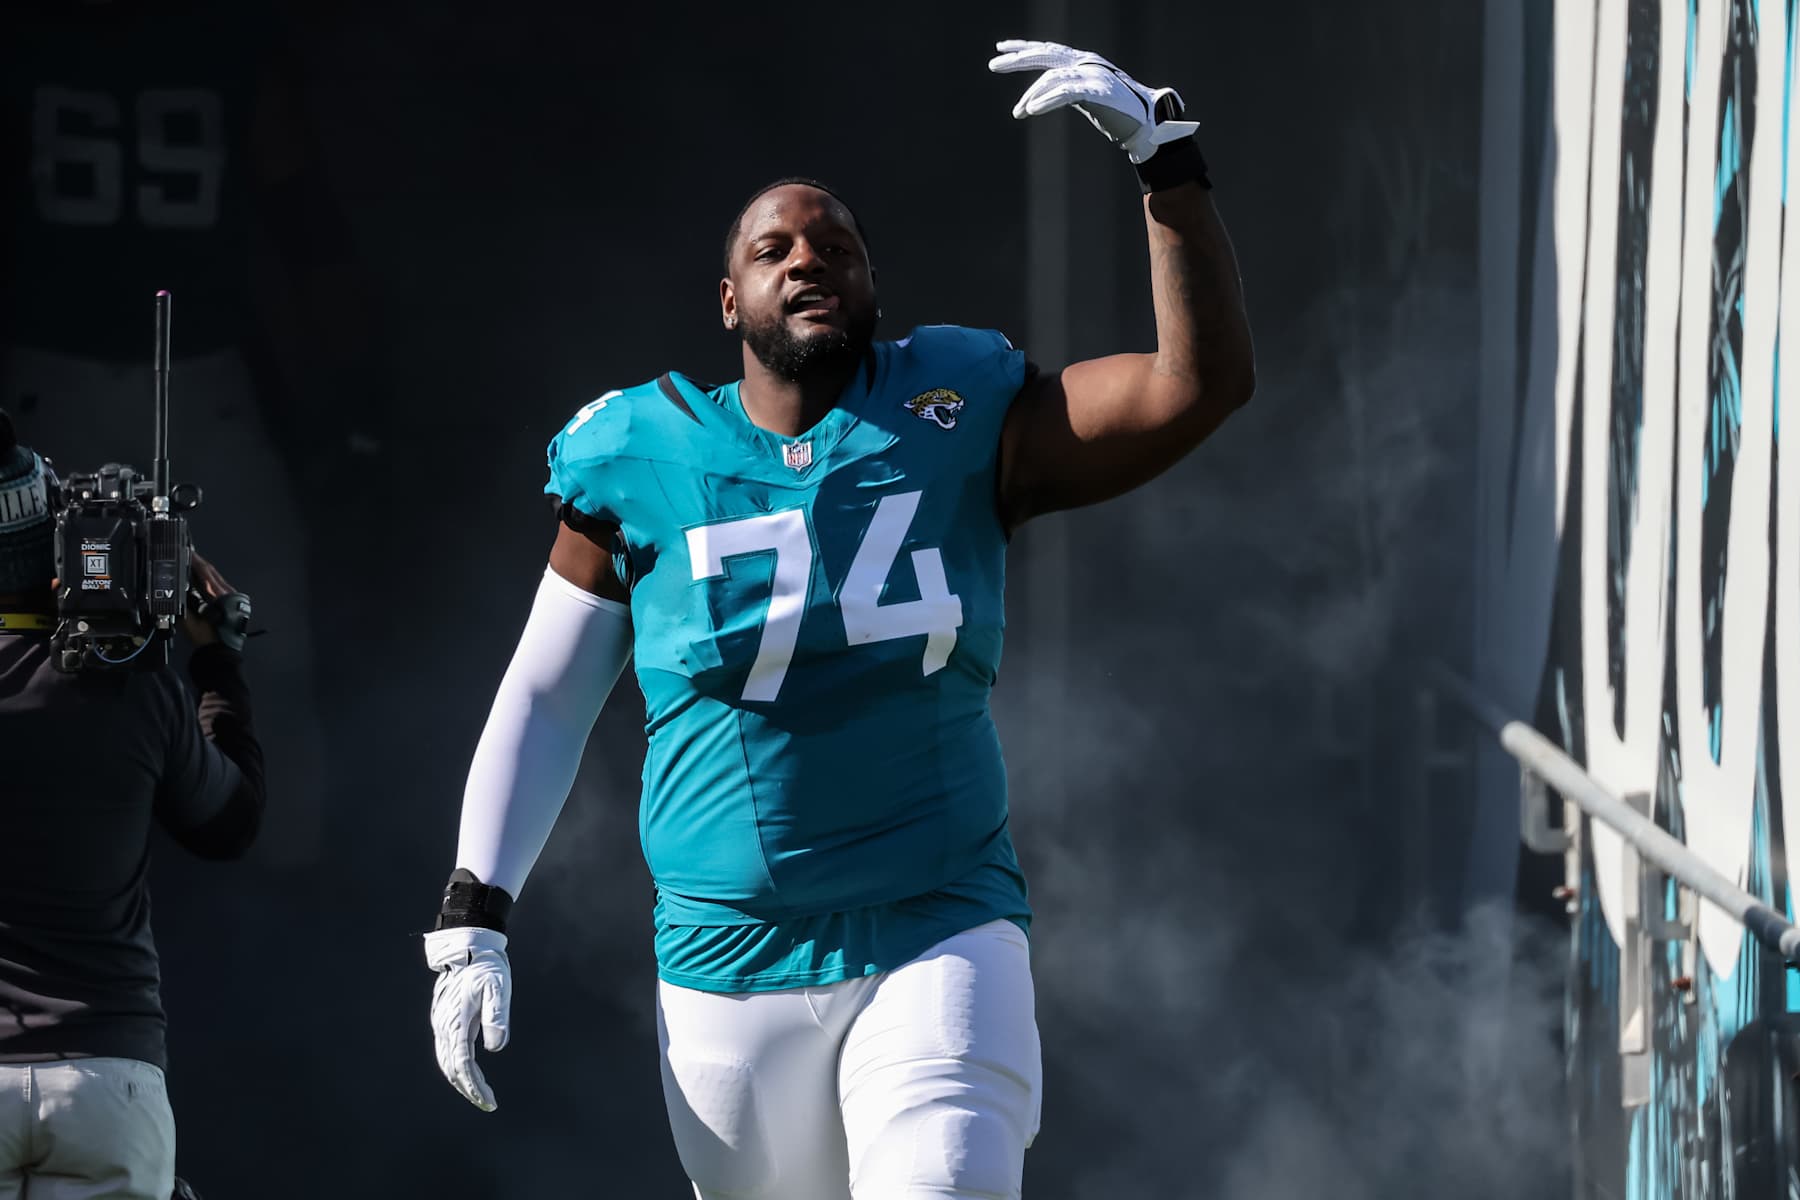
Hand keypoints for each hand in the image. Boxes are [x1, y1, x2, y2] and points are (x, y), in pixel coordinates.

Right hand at [180, 549, 234, 645]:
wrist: (220, 654)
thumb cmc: (206, 638)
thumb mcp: (189, 621)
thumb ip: (181, 603)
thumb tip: (173, 589)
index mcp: (221, 595)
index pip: (206, 572)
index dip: (195, 561)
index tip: (185, 551)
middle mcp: (229, 593)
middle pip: (212, 573)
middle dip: (198, 563)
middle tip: (184, 553)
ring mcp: (233, 598)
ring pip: (215, 580)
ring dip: (202, 572)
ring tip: (188, 564)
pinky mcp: (232, 603)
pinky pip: (217, 588)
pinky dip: (206, 582)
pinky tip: (197, 580)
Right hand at [424, 926, 511, 1110]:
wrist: (467, 947)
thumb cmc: (486, 966)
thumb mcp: (498, 987)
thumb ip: (496, 1016)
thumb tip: (495, 1047)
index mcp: (457, 1021)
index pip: (464, 1064)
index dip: (475, 1086)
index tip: (488, 1101)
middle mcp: (445, 1026)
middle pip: (452, 1068)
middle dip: (468, 1089)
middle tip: (486, 1103)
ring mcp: (441, 1023)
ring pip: (446, 1062)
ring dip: (461, 1081)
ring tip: (478, 1095)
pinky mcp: (443, 1020)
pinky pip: (446, 1052)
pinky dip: (455, 1068)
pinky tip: (466, 1074)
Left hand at [988, 39, 1199, 163]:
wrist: (1146, 122)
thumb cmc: (1116, 111)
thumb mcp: (1085, 96)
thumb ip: (1065, 90)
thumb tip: (1036, 100)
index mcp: (1082, 62)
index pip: (1048, 50)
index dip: (1024, 48)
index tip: (1000, 50)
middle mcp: (1086, 63)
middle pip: (1046, 56)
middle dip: (1018, 60)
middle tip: (993, 65)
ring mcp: (1092, 75)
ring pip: (1052, 79)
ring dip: (1031, 97)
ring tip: (1018, 112)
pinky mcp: (1098, 91)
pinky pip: (1066, 93)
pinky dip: (1046, 101)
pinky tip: (1032, 110)